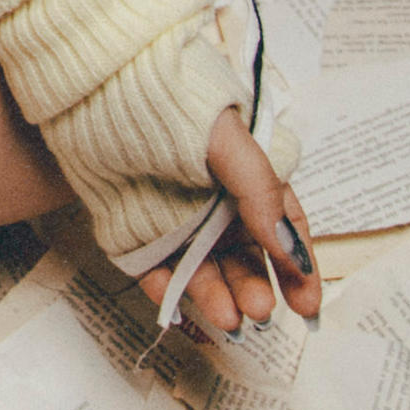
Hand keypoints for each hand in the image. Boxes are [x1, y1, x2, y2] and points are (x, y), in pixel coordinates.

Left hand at [146, 110, 318, 336]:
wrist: (101, 91)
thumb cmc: (174, 107)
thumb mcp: (231, 144)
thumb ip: (262, 195)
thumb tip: (290, 250)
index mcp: (246, 181)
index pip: (282, 231)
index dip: (298, 270)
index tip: (308, 307)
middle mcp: (214, 207)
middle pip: (244, 259)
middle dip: (255, 288)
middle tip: (259, 310)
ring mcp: (175, 223)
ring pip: (203, 271)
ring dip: (218, 298)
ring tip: (229, 319)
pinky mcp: (134, 234)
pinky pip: (154, 270)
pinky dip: (166, 290)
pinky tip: (178, 304)